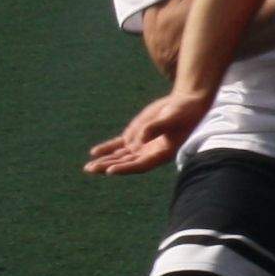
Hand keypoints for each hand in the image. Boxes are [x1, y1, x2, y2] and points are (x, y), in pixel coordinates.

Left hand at [86, 90, 213, 176]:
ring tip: (88, 167)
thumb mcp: (172, 118)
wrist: (185, 105)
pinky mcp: (136, 136)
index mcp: (161, 154)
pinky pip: (118, 145)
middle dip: (108, 166)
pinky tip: (94, 152)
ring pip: (120, 157)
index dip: (125, 169)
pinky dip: (107, 148)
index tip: (110, 170)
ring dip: (105, 161)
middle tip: (91, 169)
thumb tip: (141, 138)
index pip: (140, 165)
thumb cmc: (183, 113)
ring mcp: (141, 145)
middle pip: (126, 164)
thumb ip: (156, 128)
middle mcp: (149, 154)